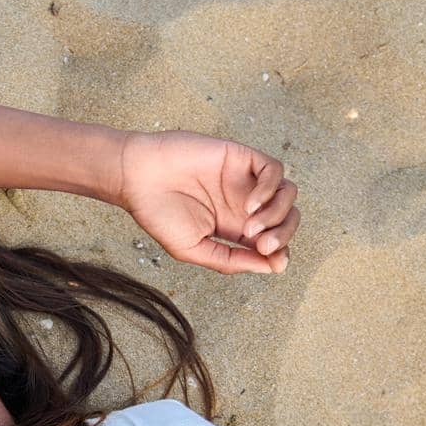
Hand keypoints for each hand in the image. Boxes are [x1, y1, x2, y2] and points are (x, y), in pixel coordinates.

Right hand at [116, 131, 298, 274]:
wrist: (137, 178)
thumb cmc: (158, 213)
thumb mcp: (192, 249)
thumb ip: (229, 260)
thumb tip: (270, 267)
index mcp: (234, 227)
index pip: (273, 240)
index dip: (280, 252)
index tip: (274, 262)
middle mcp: (244, 203)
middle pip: (286, 219)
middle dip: (283, 235)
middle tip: (263, 245)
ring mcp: (245, 180)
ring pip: (288, 194)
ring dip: (278, 215)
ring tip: (251, 226)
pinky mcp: (242, 158)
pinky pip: (274, 170)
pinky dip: (269, 190)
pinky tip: (248, 204)